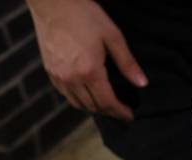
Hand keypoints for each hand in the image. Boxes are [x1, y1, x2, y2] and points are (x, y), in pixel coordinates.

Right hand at [27, 0, 146, 119]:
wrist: (52, 2)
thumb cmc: (84, 15)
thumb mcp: (112, 36)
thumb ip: (128, 63)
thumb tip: (142, 83)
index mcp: (90, 71)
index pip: (107, 102)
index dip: (120, 112)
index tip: (129, 116)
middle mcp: (72, 78)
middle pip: (92, 106)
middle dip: (109, 112)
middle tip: (120, 111)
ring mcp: (58, 76)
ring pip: (77, 104)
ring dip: (93, 108)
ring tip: (105, 105)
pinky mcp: (50, 71)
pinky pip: (65, 94)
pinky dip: (78, 99)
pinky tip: (86, 94)